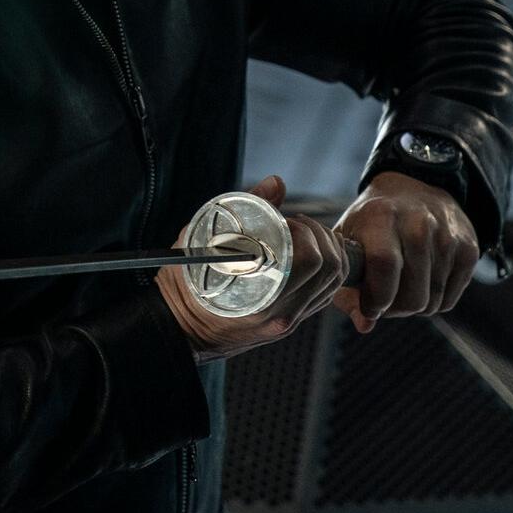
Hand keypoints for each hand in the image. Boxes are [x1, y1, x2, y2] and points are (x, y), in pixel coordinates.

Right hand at [156, 175, 347, 360]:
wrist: (180, 328)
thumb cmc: (185, 285)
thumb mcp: (204, 240)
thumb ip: (244, 209)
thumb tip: (277, 183)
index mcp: (264, 300)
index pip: (312, 261)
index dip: (307, 231)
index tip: (286, 219)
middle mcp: (283, 316)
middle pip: (331, 270)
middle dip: (320, 236)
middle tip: (296, 224)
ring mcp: (289, 321)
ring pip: (332, 283)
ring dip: (327, 251)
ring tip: (303, 236)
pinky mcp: (291, 322)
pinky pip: (323, 294)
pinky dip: (325, 270)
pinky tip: (309, 254)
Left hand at [330, 170, 476, 332]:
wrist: (414, 188)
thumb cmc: (372, 223)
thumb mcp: (349, 243)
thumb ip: (347, 288)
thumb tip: (365, 325)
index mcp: (381, 217)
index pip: (384, 265)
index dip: (376, 298)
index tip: (368, 307)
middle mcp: (418, 223)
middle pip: (413, 295)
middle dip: (394, 310)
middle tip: (384, 301)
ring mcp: (448, 236)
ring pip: (431, 303)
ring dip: (413, 306)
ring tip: (400, 287)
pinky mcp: (469, 249)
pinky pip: (449, 301)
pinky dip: (433, 301)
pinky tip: (420, 281)